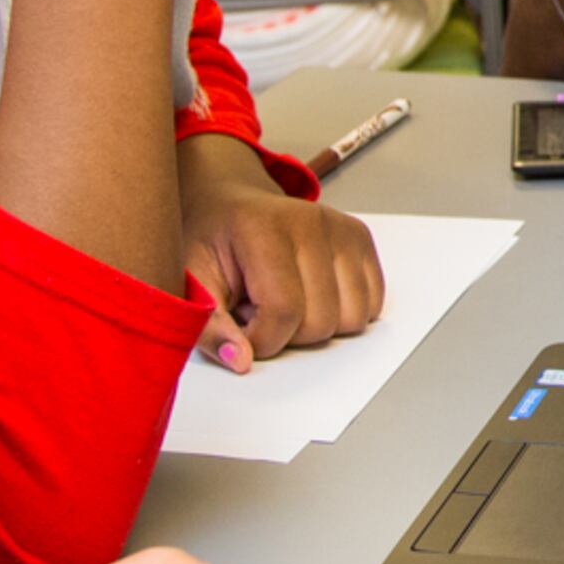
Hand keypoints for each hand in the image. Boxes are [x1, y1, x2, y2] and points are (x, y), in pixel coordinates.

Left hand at [179, 135, 384, 368]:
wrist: (230, 201)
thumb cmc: (210, 241)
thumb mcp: (191, 283)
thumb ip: (209, 327)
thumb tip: (242, 362)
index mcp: (264, 228)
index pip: (284, 311)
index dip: (263, 340)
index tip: (243, 332)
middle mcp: (312, 221)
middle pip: (321, 321)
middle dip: (288, 335)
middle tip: (260, 308)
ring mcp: (341, 228)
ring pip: (352, 319)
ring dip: (317, 326)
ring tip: (285, 300)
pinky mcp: (360, 237)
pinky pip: (372, 303)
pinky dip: (344, 313)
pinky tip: (312, 295)